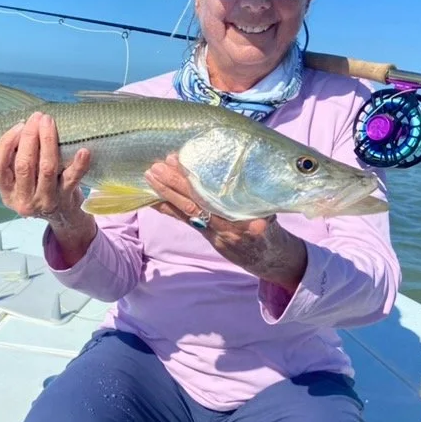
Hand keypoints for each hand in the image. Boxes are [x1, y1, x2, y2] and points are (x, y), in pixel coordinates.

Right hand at [0, 111, 90, 227]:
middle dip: (29, 137)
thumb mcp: (20, 183)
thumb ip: (15, 161)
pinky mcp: (66, 199)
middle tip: (37, 118)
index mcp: (7, 194)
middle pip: (23, 165)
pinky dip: (79, 165)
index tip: (19, 126)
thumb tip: (23, 127)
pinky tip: (83, 151)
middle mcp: (23, 200)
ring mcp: (45, 201)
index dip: (6, 144)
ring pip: (46, 168)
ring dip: (48, 141)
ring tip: (49, 123)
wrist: (64, 217)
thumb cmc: (40, 189)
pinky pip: (72, 179)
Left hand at [144, 154, 306, 291]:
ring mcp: (211, 230)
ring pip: (185, 211)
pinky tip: (151, 198)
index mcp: (238, 224)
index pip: (211, 201)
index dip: (194, 183)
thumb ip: (261, 216)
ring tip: (150, 175)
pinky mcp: (205, 232)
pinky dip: (167, 208)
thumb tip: (256, 212)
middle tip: (157, 167)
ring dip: (166, 193)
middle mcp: (221, 227)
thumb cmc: (270, 233)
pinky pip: (183, 219)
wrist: (266, 259)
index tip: (180, 162)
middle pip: (193, 204)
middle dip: (174, 185)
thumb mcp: (270, 223)